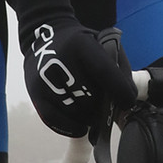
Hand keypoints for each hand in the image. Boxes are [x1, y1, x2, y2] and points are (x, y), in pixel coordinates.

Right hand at [14, 0, 136, 137]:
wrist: (44, 35)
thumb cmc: (80, 44)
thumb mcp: (102, 43)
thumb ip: (119, 67)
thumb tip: (127, 97)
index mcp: (81, 45)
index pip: (104, 71)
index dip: (120, 90)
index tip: (127, 101)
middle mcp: (59, 61)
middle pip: (89, 97)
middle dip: (102, 106)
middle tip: (106, 106)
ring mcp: (44, 78)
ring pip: (75, 111)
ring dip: (89, 117)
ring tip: (93, 111)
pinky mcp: (35, 93)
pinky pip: (54, 120)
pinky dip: (71, 127)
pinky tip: (81, 127)